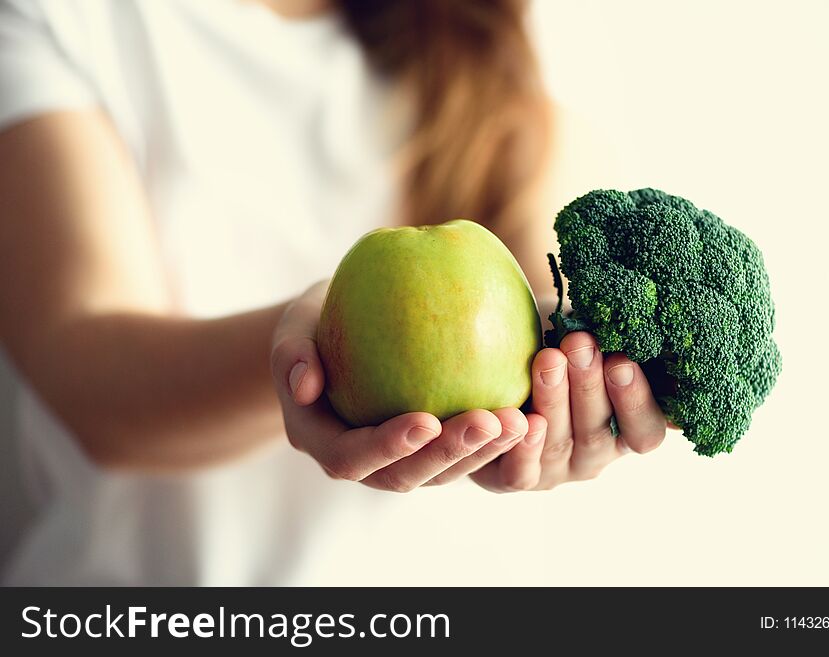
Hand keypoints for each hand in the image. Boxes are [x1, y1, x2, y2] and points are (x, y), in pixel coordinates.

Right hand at [270, 282, 541, 491]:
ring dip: (484, 452)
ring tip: (523, 420)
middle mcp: (367, 461)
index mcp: (326, 441)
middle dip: (451, 455)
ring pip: (444, 471)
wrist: (339, 330)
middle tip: (493, 423)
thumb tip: (305, 382)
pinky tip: (534, 408)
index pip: (352, 458)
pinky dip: (496, 438)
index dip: (388, 447)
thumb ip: (293, 352)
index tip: (426, 420)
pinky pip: (466, 448)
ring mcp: (404, 456)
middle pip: (407, 475)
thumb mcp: (294, 325)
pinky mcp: (436, 443)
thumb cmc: (315, 322)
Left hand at [471, 331, 667, 491]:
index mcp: (625, 430)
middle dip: (589, 385)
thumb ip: (612, 340)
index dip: (636, 400)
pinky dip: (523, 447)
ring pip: (559, 443)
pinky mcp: (518, 478)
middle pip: (599, 432)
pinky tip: (521, 418)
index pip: (645, 431)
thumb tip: (637, 315)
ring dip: (555, 400)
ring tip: (548, 360)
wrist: (498, 367)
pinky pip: (521, 472)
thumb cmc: (558, 350)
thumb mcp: (588, 344)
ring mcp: (557, 471)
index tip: (621, 360)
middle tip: (580, 344)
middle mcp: (596, 456)